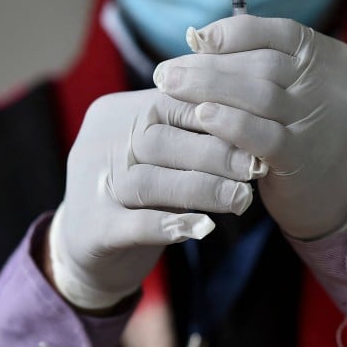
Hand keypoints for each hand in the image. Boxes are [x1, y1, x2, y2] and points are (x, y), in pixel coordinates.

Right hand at [48, 89, 263, 309]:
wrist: (88, 243)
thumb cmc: (141, 187)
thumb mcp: (161, 151)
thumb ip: (191, 133)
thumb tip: (254, 126)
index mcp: (119, 112)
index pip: (171, 104)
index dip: (218, 119)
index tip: (258, 134)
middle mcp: (100, 143)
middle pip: (160, 142)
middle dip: (215, 155)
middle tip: (255, 168)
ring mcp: (92, 185)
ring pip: (150, 182)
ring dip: (203, 190)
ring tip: (241, 200)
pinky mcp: (93, 229)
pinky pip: (134, 225)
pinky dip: (170, 226)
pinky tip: (203, 228)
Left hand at [153, 16, 346, 239]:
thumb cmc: (312, 137)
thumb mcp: (305, 94)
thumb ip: (269, 69)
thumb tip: (202, 43)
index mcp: (336, 60)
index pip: (282, 32)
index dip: (235, 33)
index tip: (198, 39)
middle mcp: (335, 86)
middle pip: (264, 64)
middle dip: (210, 64)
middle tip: (167, 70)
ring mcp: (322, 122)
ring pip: (259, 94)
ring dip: (208, 87)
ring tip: (170, 87)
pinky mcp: (304, 159)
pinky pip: (262, 135)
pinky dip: (229, 122)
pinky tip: (200, 115)